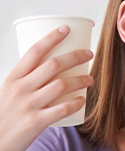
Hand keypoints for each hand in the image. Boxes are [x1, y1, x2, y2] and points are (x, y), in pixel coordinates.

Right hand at [0, 25, 93, 150]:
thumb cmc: (5, 115)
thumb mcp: (9, 92)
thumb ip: (28, 82)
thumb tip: (52, 71)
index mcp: (13, 77)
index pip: (34, 51)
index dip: (51, 38)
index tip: (66, 29)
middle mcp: (21, 88)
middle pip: (53, 65)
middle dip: (75, 56)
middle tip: (89, 54)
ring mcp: (29, 105)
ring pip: (61, 85)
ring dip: (80, 80)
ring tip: (90, 80)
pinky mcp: (36, 122)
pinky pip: (62, 109)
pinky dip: (75, 103)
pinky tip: (83, 100)